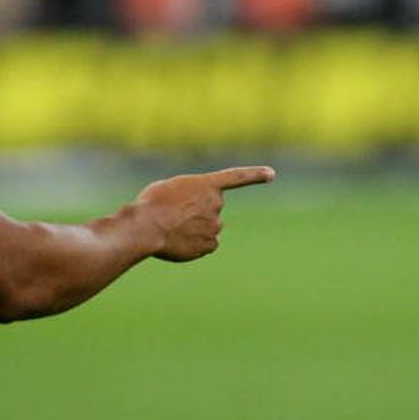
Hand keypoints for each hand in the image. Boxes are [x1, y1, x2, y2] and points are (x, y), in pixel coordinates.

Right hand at [137, 166, 275, 261]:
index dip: (255, 175)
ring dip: (194, 228)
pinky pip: (205, 244)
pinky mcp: (210, 245)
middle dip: (197, 213)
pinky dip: (195, 244)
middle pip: (212, 210)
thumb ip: (189, 197)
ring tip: (172, 228)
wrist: (146, 227)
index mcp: (207, 184)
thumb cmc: (151, 204)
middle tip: (174, 216)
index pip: (237, 177)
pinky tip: (179, 242)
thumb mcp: (169, 189)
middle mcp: (217, 203)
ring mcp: (216, 225)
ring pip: (208, 228)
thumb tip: (192, 217)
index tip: (272, 174)